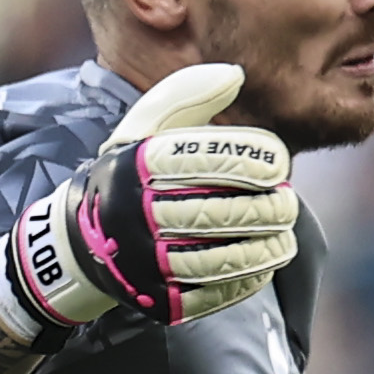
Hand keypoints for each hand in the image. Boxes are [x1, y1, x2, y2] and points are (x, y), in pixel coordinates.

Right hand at [0, 62, 298, 331]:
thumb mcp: (145, 128)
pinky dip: (244, 281)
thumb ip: (188, 95)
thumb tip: (235, 74)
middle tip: (289, 203)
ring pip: (213, 258)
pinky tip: (265, 265)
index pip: (199, 161)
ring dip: (261, 249)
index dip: (248, 161)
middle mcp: (132, 215)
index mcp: (133, 166)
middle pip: (211, 213)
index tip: (278, 164)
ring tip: (284, 237)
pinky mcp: (155, 300)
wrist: (84, 241)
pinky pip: (208, 295)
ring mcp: (141, 262)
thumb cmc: (132, 174)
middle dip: (263, 209)